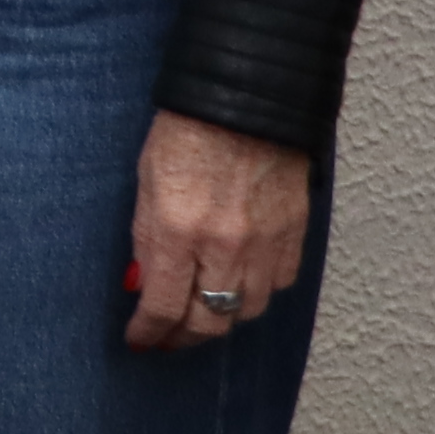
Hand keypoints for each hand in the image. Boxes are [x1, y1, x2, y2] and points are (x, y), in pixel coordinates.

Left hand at [122, 112, 313, 354]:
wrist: (246, 95)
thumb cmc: (187, 129)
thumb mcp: (147, 182)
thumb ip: (147, 240)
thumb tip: (144, 284)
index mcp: (180, 231)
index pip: (163, 308)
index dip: (149, 332)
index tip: (140, 338)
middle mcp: (225, 246)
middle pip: (208, 324)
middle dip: (183, 338)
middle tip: (169, 337)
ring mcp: (265, 242)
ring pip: (247, 311)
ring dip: (222, 317)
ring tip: (203, 311)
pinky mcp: (294, 232)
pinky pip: (280, 283)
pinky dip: (259, 290)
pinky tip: (242, 280)